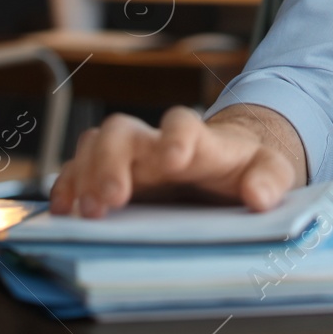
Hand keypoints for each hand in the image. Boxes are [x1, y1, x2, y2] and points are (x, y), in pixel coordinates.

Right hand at [48, 105, 302, 216]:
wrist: (227, 165)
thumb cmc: (245, 167)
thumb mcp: (269, 171)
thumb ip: (269, 179)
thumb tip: (260, 196)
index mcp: (196, 138)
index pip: (181, 122)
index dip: (175, 136)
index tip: (173, 158)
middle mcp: (154, 141)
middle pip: (121, 131)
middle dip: (111, 161)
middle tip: (112, 197)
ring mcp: (128, 157)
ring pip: (94, 146)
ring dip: (85, 175)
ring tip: (87, 211)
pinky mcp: (110, 177)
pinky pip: (78, 171)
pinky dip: (67, 187)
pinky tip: (63, 210)